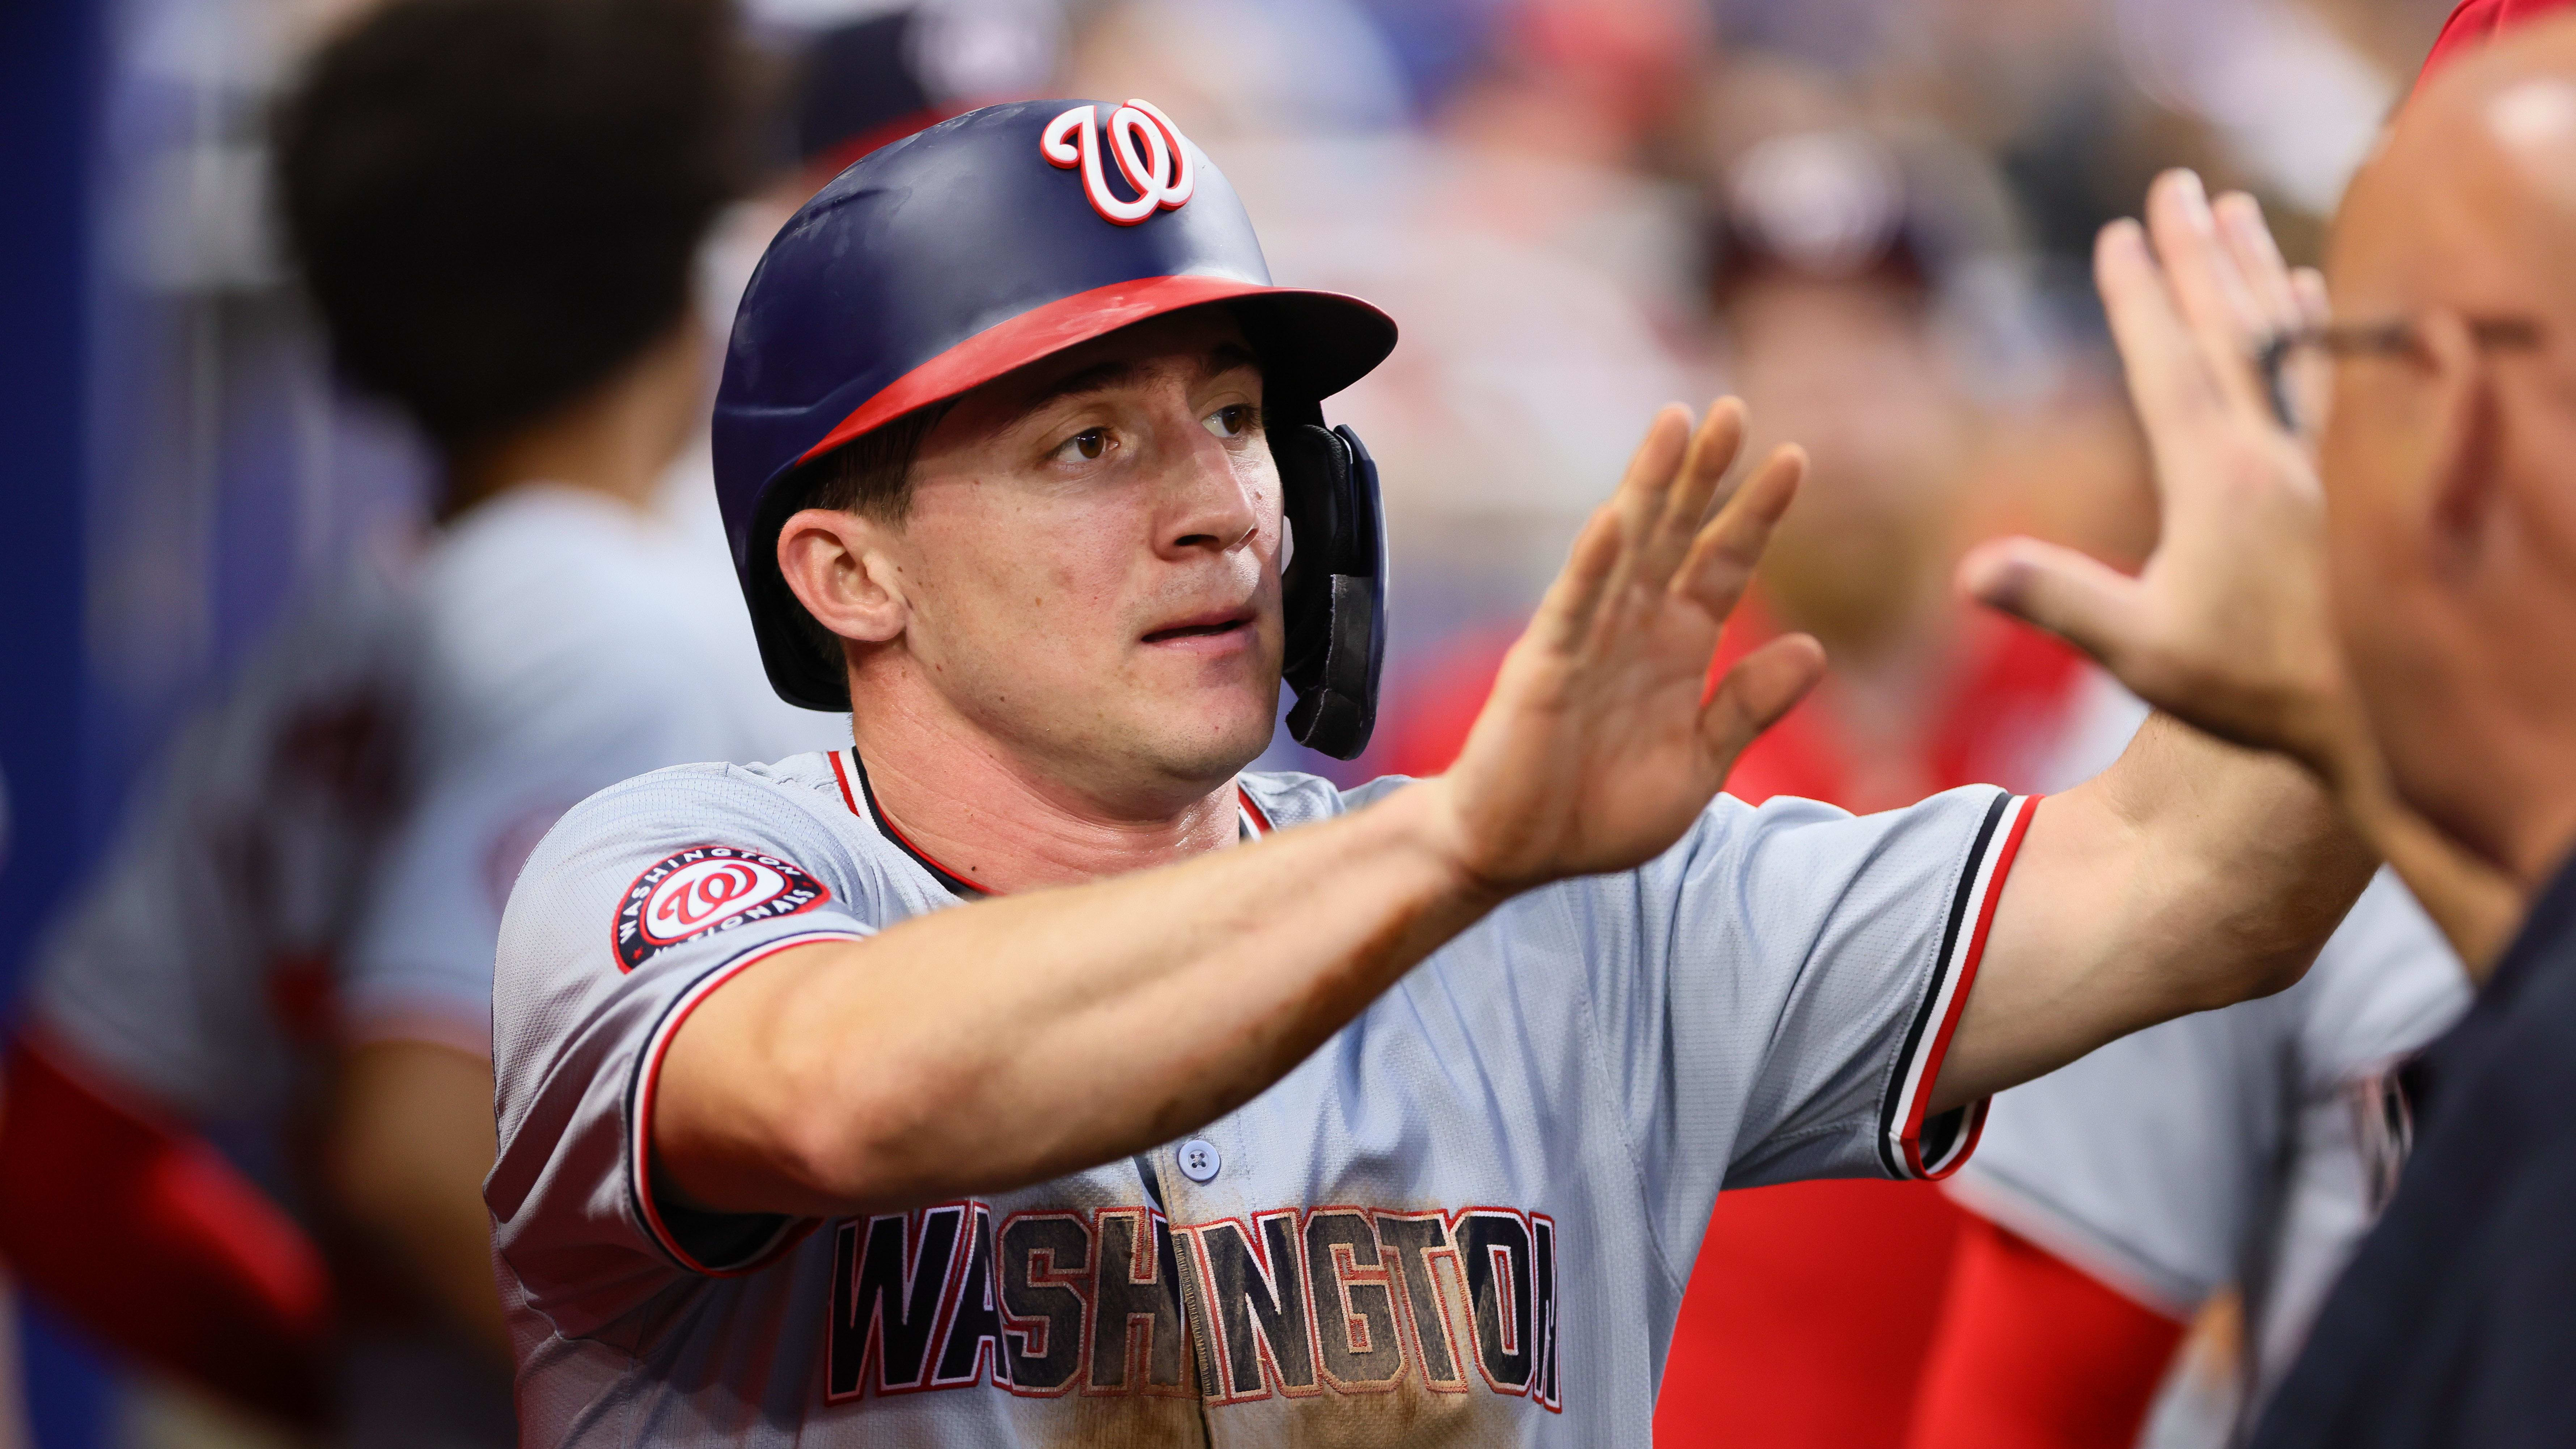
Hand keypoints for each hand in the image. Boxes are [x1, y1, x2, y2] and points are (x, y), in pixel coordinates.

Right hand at [1429, 398, 1824, 893]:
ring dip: (1649, 487)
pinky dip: (1591, 565)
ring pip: (1625, 549)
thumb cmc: (1595, 812)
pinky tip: (1614, 521)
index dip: (1755, 515)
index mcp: (1673, 649)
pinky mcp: (1543, 668)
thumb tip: (1814, 649)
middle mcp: (1631, 630)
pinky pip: (1570, 607)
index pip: (1722, 566)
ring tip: (1675, 424)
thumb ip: (1748, 707)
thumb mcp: (1698, 765)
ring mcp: (1584, 641)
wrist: (1515, 854)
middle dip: (1704, 473)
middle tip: (1732, 410)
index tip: (1793, 458)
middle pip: (1675, 535)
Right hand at [1959, 171, 2365, 780]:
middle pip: (2229, 330)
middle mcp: (2272, 453)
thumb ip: (2056, 600)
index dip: (2140, 299)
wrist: (2364, 714)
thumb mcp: (2138, 653)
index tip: (2119, 236)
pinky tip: (2304, 287)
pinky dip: (2310, 324)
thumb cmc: (2246, 687)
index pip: (2169, 367)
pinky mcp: (2338, 478)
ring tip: (2232, 209)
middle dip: (2197, 254)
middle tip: (2175, 186)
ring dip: (2254, 269)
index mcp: (2218, 481)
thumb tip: (1969, 571)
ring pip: (2282, 340)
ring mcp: (2313, 460)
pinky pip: (2323, 377)